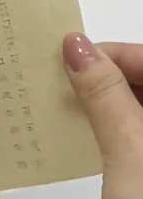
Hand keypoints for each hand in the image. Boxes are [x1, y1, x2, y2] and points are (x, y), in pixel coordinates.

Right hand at [64, 34, 142, 198]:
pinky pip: (138, 140)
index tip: (72, 56)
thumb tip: (78, 49)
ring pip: (142, 113)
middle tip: (63, 79)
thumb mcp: (129, 149)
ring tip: (68, 107)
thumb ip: (106, 95)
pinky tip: (85, 137)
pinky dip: (114, 132)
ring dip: (109, 105)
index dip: (116, 54)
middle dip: (110, 77)